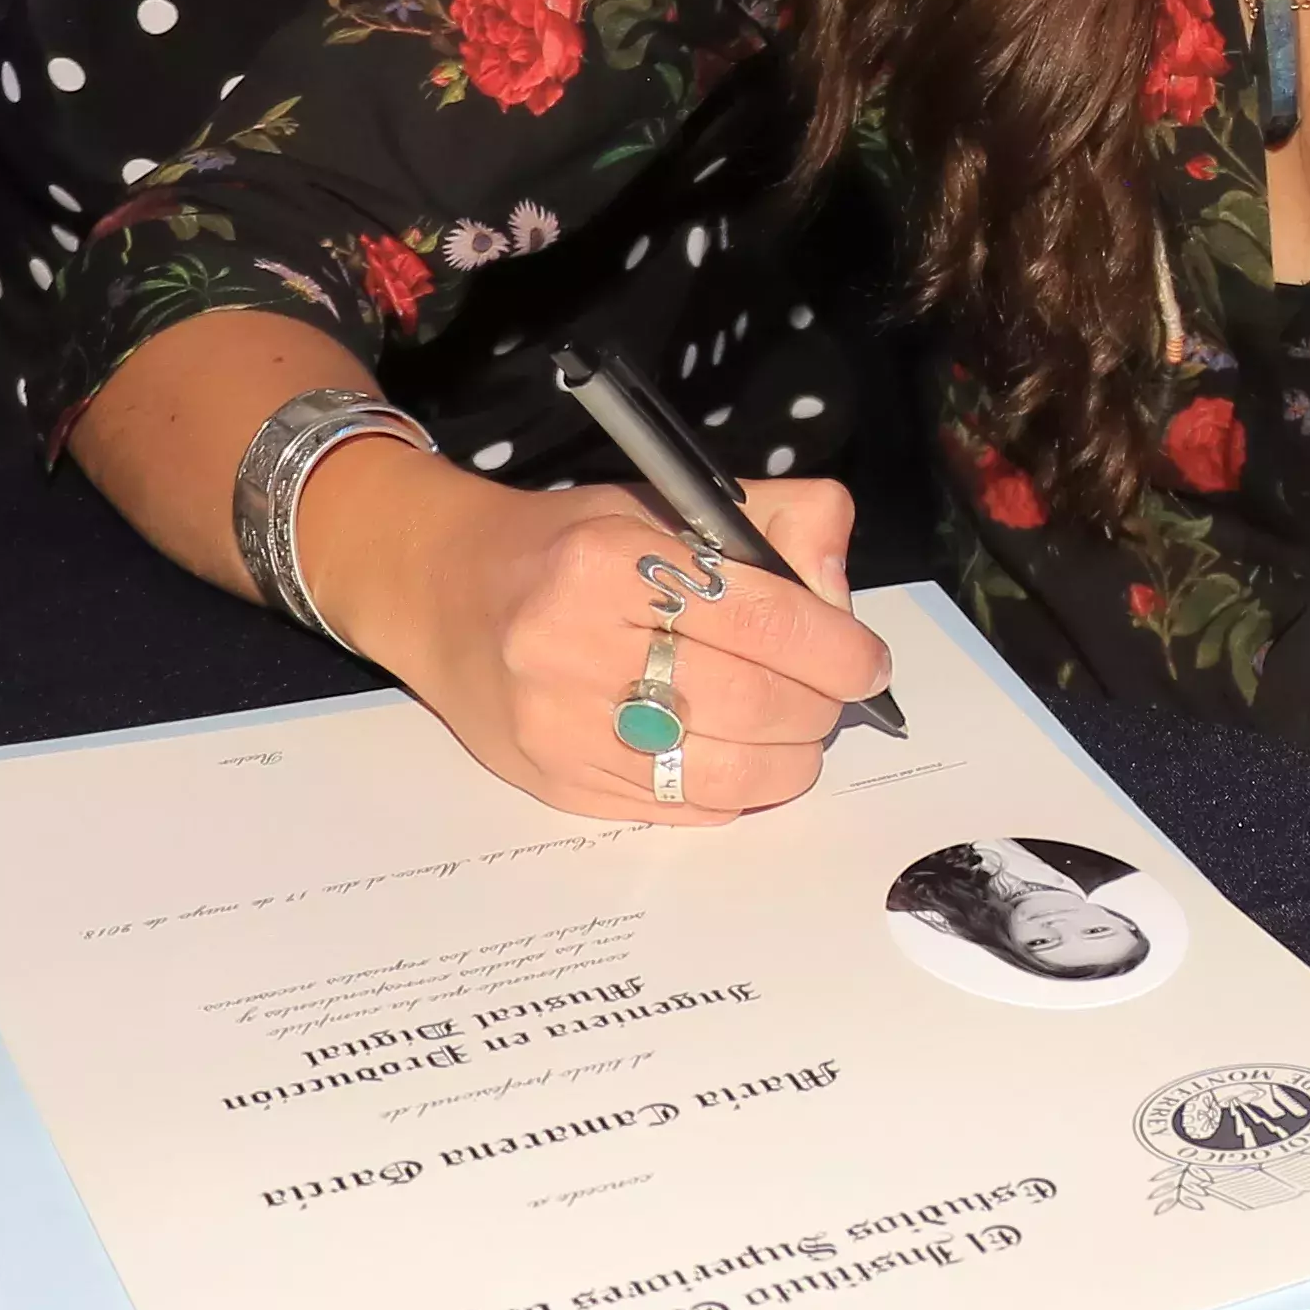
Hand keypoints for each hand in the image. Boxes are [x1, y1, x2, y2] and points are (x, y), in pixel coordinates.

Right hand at [371, 468, 887, 820]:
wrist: (442, 592)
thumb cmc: (569, 544)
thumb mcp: (667, 501)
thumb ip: (775, 521)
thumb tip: (840, 597)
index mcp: (610, 558)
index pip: (767, 620)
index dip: (839, 650)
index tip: (868, 662)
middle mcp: (575, 644)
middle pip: (754, 702)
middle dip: (817, 708)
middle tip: (829, 698)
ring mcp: (561, 726)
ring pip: (726, 771)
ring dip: (788, 762)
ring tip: (793, 734)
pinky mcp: (556, 784)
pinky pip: (681, 808)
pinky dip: (733, 791)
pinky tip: (737, 759)